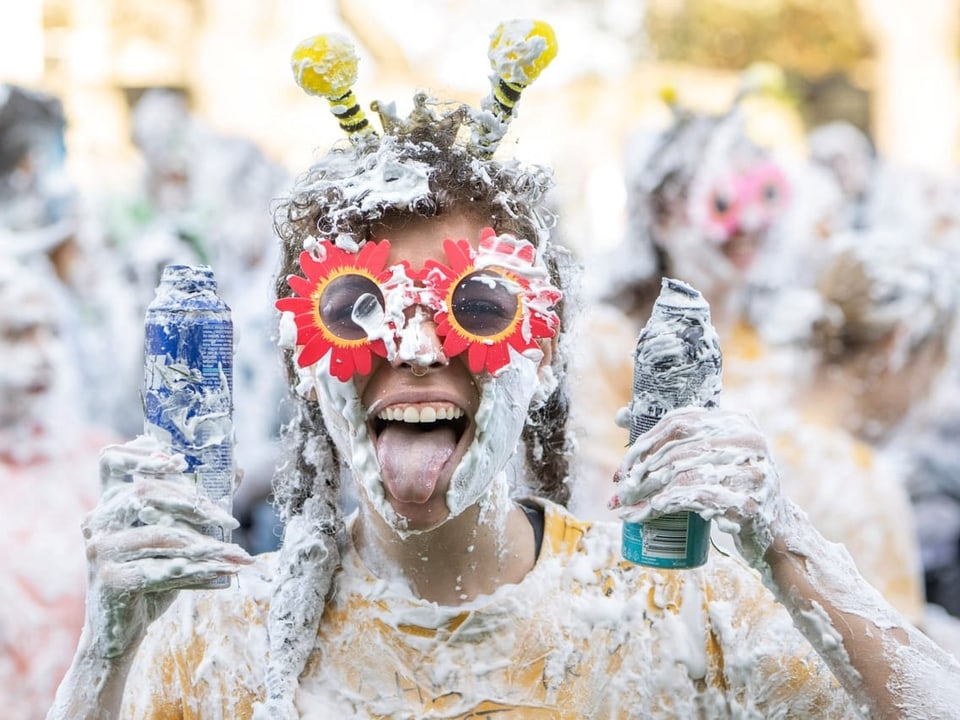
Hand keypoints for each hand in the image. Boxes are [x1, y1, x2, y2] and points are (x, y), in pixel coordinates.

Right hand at [83, 435, 251, 657]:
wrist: (119, 632)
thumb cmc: (151, 577)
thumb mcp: (175, 538)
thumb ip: (197, 506)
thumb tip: (236, 469)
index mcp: (108, 505)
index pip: (111, 462)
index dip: (140, 454)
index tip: (179, 462)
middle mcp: (97, 522)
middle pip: (146, 494)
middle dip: (195, 505)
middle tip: (231, 522)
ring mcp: (100, 550)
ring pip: (163, 535)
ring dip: (207, 546)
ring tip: (238, 555)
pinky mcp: (110, 578)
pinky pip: (163, 569)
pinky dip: (199, 573)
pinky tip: (223, 577)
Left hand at [609, 406, 786, 564]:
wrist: (773, 532)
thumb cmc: (731, 489)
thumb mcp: (712, 457)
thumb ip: (676, 437)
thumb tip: (621, 416)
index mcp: (737, 422)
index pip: (679, 422)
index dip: (646, 441)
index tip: (626, 464)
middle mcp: (748, 441)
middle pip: (677, 451)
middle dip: (642, 472)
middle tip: (621, 490)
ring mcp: (751, 471)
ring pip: (682, 475)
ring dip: (647, 493)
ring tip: (626, 506)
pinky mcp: (746, 502)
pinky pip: (695, 498)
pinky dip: (666, 504)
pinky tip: (650, 511)